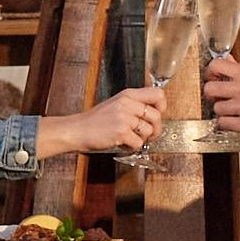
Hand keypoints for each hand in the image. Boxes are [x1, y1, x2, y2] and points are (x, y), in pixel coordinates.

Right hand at [40, 87, 164, 161]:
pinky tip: (123, 144)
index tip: (158, 114)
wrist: (77, 130)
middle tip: (149, 135)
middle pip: (156, 116)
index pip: (157, 93)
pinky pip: (138, 143)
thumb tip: (154, 113)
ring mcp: (124, 118)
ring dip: (142, 139)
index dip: (162, 106)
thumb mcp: (116, 104)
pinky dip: (132, 147)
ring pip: (149, 131)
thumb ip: (133, 105)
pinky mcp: (121, 132)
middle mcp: (127, 104)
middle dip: (156, 129)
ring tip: (131, 139)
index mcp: (128, 95)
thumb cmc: (95, 120)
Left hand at [204, 54, 239, 141]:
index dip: (211, 72)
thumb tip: (229, 62)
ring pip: (216, 108)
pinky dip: (227, 124)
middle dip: (213, 94)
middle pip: (210, 88)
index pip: (216, 65)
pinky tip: (236, 121)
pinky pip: (223, 124)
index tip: (213, 76)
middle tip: (219, 96)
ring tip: (234, 111)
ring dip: (223, 111)